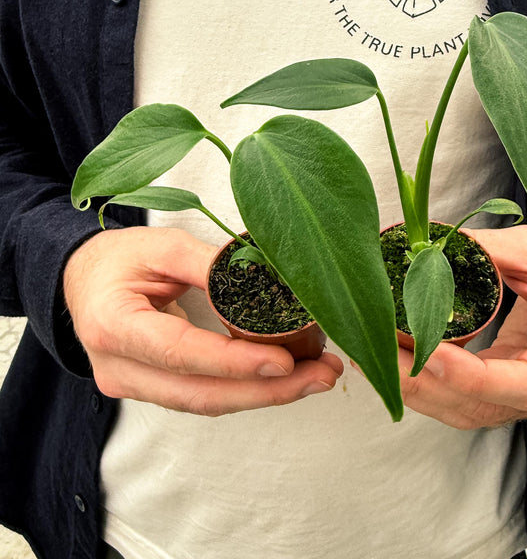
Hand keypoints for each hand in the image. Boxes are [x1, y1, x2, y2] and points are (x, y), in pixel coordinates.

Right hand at [63, 226, 342, 414]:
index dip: (235, 362)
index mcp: (113, 325)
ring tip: (317, 377)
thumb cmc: (118, 258)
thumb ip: (210, 266)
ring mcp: (132, 386)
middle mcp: (118, 369)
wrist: (81, 279)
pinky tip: (285, 378)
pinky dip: (246, 389)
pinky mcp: (151, 391)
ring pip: (207, 403)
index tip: (285, 361)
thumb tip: (268, 283)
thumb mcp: (162, 245)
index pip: (182, 353)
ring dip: (266, 394)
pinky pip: (203, 396)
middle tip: (323, 375)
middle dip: (268, 390)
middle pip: (201, 394)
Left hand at [399, 225, 526, 428]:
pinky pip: (474, 401)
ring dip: (423, 391)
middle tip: (382, 354)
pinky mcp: (521, 394)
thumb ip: (484, 251)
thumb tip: (424, 249)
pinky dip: (435, 386)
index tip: (425, 353)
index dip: (471, 376)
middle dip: (428, 384)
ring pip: (476, 411)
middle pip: (491, 405)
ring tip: (381, 360)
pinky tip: (403, 363)